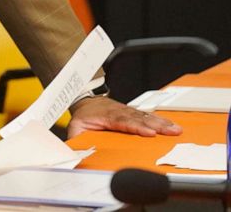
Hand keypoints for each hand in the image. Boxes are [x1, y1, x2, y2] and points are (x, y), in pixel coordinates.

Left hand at [67, 96, 181, 138]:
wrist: (85, 100)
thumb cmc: (83, 116)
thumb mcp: (75, 127)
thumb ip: (77, 139)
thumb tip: (78, 151)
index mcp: (106, 116)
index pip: (122, 121)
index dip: (136, 127)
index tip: (149, 133)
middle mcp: (119, 112)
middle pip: (139, 118)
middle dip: (156, 125)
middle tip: (170, 132)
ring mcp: (127, 111)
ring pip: (146, 116)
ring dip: (161, 123)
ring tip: (176, 130)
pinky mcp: (133, 112)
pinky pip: (148, 116)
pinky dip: (160, 120)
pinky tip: (171, 125)